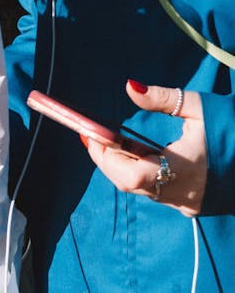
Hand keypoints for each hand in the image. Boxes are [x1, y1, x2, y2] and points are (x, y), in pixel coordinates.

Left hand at [83, 81, 206, 216]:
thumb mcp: (202, 107)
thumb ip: (163, 99)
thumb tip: (128, 86)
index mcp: (184, 169)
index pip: (128, 173)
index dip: (104, 156)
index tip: (90, 134)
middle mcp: (182, 194)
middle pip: (129, 183)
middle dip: (108, 160)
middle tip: (95, 136)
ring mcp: (189, 204)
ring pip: (143, 189)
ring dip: (125, 166)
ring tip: (116, 140)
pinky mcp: (195, 206)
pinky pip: (159, 192)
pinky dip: (145, 174)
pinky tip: (144, 155)